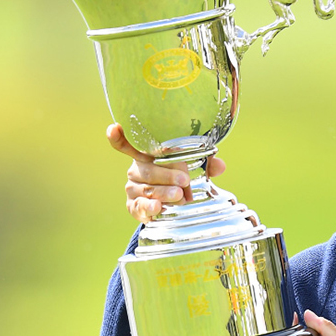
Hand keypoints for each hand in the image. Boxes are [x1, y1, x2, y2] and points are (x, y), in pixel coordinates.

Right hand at [105, 124, 226, 223]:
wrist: (171, 206)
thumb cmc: (179, 179)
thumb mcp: (193, 170)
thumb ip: (206, 165)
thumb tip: (220, 165)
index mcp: (147, 155)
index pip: (128, 144)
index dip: (119, 137)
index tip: (114, 128)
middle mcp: (136, 170)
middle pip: (148, 170)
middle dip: (166, 175)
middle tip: (184, 180)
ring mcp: (133, 189)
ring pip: (147, 189)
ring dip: (163, 192)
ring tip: (179, 196)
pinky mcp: (133, 206)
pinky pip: (139, 207)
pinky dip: (149, 207)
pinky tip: (158, 207)